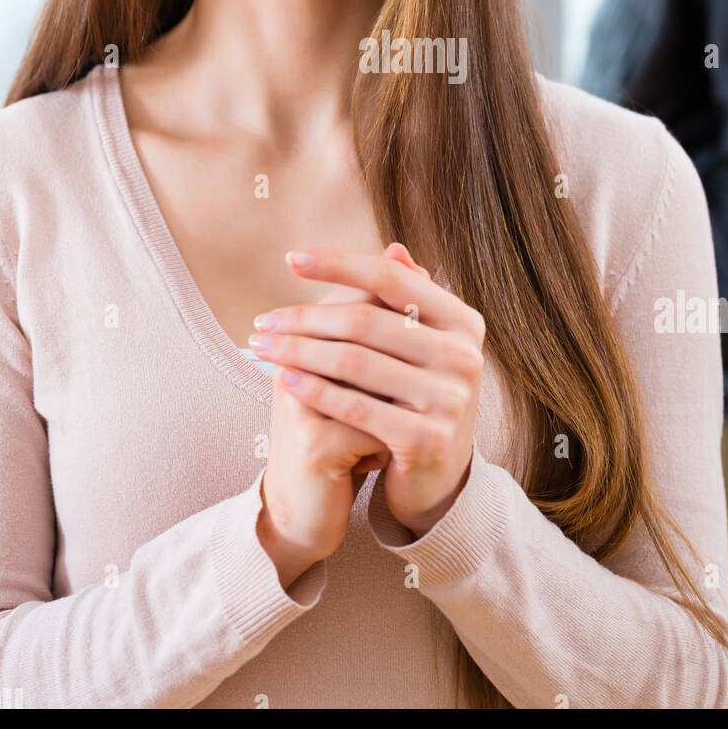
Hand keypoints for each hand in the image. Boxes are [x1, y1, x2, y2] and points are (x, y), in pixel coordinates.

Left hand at [251, 246, 485, 536]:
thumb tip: (394, 248)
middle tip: (263, 320)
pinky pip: (356, 406)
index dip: (340, 263)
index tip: (292, 259)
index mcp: (464, 323)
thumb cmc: (418, 400)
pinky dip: (315, 389)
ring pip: (355, 363)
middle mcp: (465, 357)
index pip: (392, 278)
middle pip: (366, 321)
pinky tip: (283, 379)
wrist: (436, 480)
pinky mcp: (427, 440)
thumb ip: (408, 300)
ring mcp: (450, 400)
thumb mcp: (420, 348)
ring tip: (262, 347)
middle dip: (305, 317)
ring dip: (299, 351)